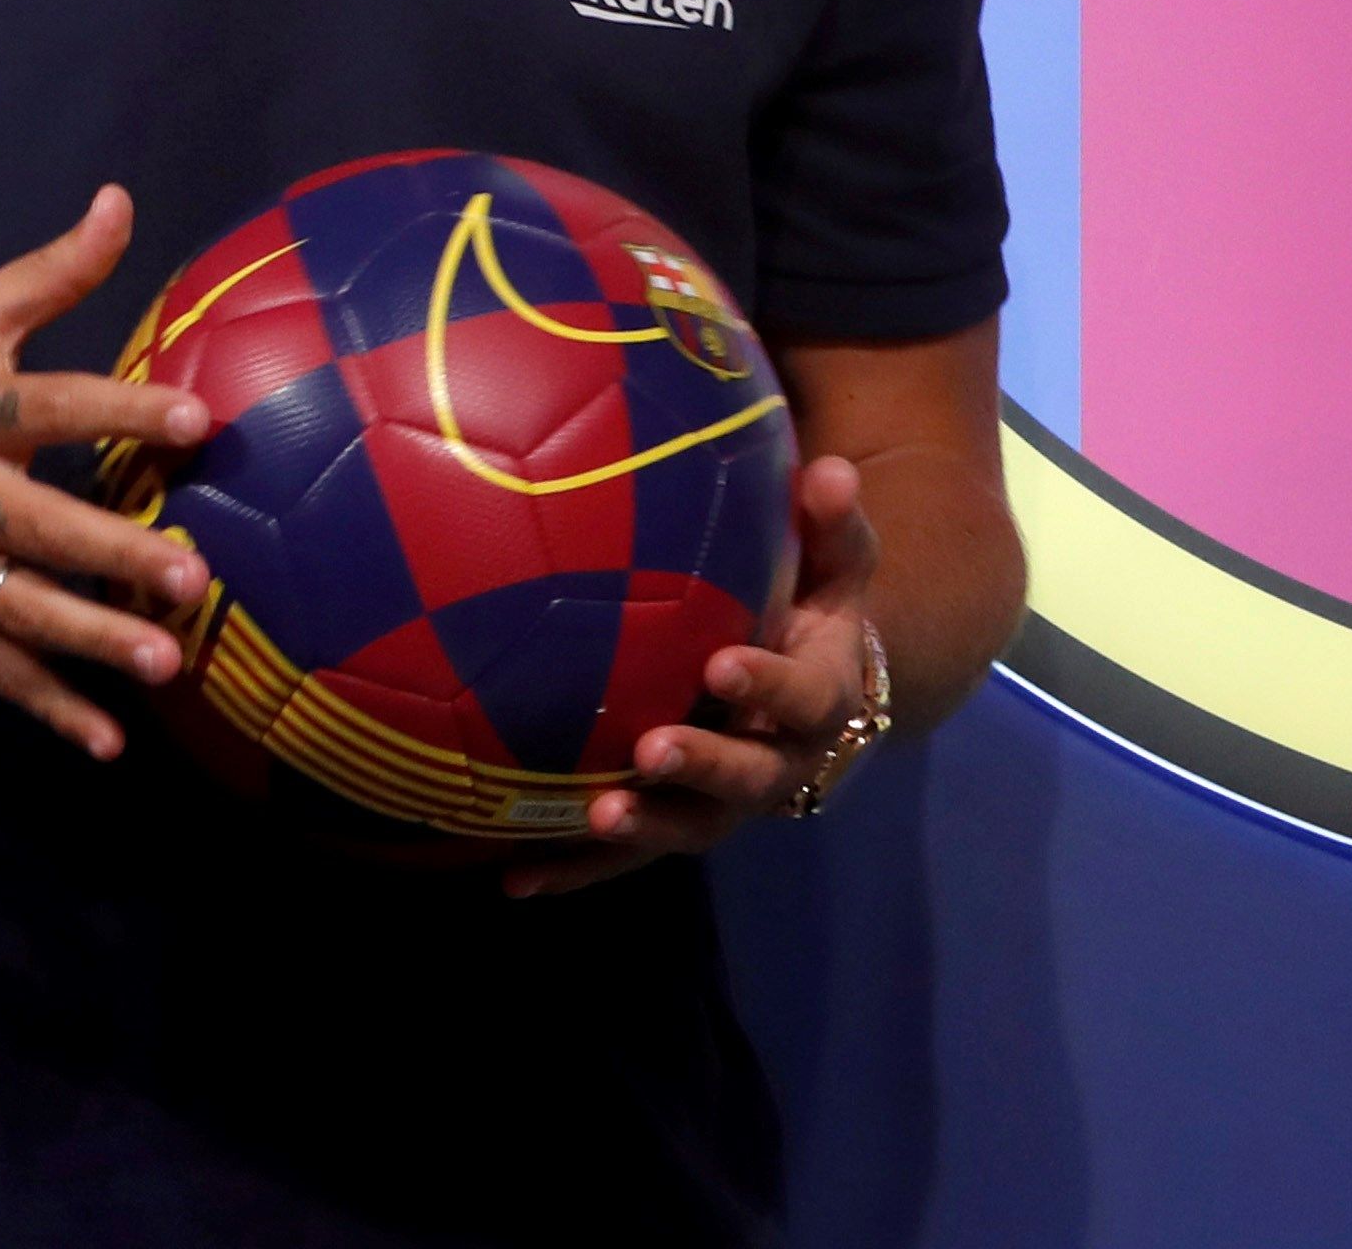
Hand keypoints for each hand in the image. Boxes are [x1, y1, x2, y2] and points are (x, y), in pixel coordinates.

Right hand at [0, 183, 214, 758]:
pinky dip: (49, 711)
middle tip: (192, 577)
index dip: (126, 408)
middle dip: (113, 557)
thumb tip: (122, 201)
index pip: (54, 406)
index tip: (200, 418)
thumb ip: (54, 272)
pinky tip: (109, 743)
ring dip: (91, 643)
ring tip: (164, 662)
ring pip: (19, 612)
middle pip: (39, 528)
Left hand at [501, 453, 880, 896]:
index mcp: (819, 701)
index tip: (721, 663)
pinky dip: (574, 869)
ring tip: (595, 815)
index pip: (802, 698)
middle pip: (746, 780)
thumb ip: (833, 527)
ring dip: (643, 827)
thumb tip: (829, 472)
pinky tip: (515, 878)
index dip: (765, 687)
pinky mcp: (676, 824)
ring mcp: (724, 804)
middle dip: (700, 768)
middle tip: (651, 749)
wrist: (819, 700)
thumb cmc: (814, 613)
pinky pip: (626, 859)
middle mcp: (777, 764)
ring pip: (688, 827)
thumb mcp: (837, 569)